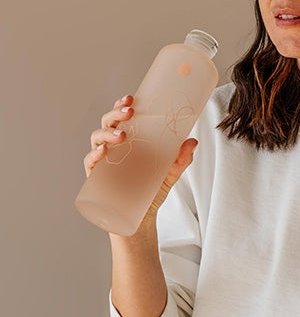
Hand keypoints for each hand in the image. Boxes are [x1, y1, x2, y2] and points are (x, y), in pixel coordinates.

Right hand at [83, 94, 197, 223]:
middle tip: (130, 112)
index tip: (131, 98)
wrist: (142, 218)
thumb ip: (181, 158)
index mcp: (128, 140)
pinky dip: (94, 155)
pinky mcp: (97, 177)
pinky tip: (103, 151)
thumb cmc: (152, 190)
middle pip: (108, 122)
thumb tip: (193, 141)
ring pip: (97, 139)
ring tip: (122, 136)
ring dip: (107, 133)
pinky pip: (90, 162)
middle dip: (116, 114)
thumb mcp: (171, 173)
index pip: (121, 117)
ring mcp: (103, 161)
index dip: (122, 105)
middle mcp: (113, 146)